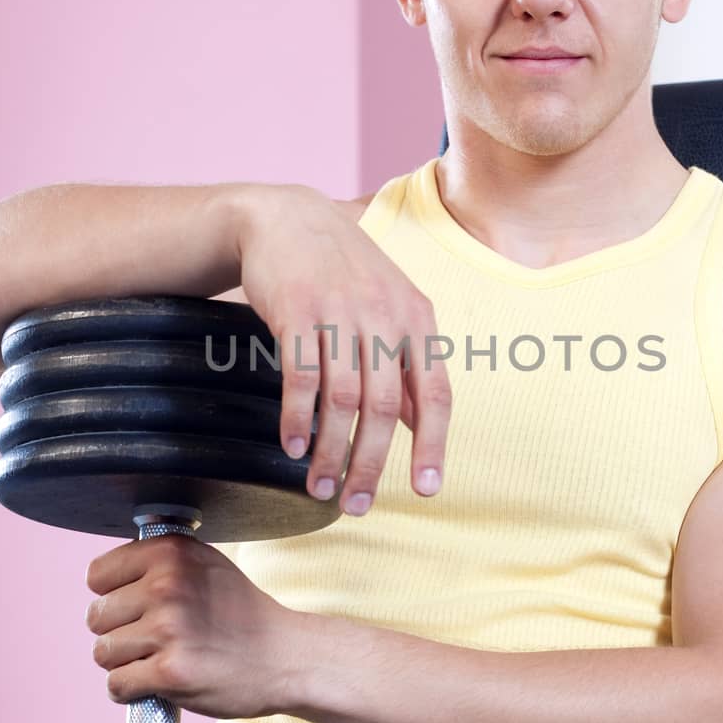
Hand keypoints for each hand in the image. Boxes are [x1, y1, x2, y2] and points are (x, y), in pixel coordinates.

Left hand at [85, 534, 304, 718]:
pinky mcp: (170, 672)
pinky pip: (117, 685)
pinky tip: (160, 681)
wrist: (286, 657)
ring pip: (103, 653)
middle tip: (156, 638)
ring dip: (126, 663)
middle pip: (96, 617)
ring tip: (162, 658)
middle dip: (119, 632)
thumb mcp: (206, 565)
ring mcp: (168, 629)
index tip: (137, 606)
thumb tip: (106, 573)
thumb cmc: (243, 614)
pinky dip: (132, 690)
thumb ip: (159, 562)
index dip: (112, 594)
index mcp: (171, 553)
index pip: (97, 574)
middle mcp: (166, 585)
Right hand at [237, 184, 451, 515]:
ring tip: (319, 487)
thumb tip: (419, 425)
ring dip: (330, 451)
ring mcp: (340, 312)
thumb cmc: (342, 270)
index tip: (426, 490)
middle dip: (371, 464)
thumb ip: (404, 364)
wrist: (286, 218)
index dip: (433, 446)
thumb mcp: (388, 307)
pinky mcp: (297, 311)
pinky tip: (292, 446)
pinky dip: (297, 419)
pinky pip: (301, 378)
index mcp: (416, 319)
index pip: (435, 393)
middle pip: (385, 407)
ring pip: (342, 400)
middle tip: (358, 504)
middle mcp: (384, 316)